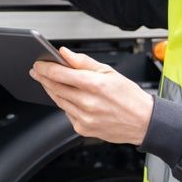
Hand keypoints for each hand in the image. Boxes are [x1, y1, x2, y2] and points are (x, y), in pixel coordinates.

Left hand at [30, 47, 153, 145]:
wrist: (143, 121)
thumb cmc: (128, 95)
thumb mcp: (108, 71)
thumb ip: (83, 62)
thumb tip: (65, 53)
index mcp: (94, 84)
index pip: (60, 74)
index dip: (45, 68)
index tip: (38, 64)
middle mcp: (87, 102)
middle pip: (55, 87)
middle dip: (43, 78)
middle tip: (37, 71)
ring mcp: (84, 117)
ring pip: (58, 100)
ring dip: (51, 90)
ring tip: (50, 82)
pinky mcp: (83, 129)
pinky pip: (66, 113)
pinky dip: (65, 104)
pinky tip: (69, 98)